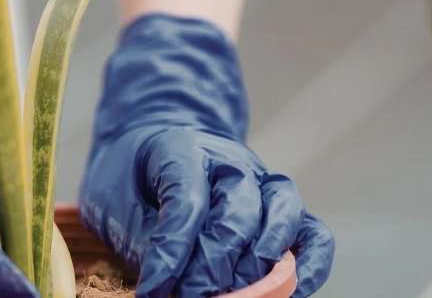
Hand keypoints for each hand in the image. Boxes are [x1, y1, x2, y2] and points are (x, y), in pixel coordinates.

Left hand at [79, 15, 333, 296]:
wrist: (154, 148)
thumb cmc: (133, 179)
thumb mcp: (116, 202)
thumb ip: (144, 238)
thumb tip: (164, 286)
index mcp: (183, 148)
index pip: (187, 199)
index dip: (172, 250)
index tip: (154, 290)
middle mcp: (232, 161)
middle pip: (236, 211)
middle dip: (213, 265)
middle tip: (191, 296)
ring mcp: (263, 182)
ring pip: (283, 214)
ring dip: (259, 262)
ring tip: (235, 293)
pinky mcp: (284, 208)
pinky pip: (314, 234)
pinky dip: (310, 266)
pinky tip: (292, 294)